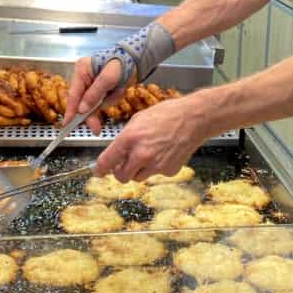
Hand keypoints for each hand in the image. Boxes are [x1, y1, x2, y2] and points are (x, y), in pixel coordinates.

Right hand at [64, 56, 132, 133]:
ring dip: (107, 101)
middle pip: (82, 102)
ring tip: (119, 90)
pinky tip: (119, 90)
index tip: (67, 124)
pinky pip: (102, 102)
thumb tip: (81, 110)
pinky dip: (111, 99)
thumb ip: (94, 94)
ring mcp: (92, 85)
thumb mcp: (108, 78)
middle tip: (96, 128)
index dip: (70, 111)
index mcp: (81, 70)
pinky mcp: (100, 90)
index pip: (73, 94)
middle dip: (92, 111)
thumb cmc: (122, 63)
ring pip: (93, 104)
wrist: (136, 60)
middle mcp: (84, 78)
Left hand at [94, 94, 210, 181]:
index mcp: (130, 139)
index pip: (107, 161)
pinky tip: (164, 153)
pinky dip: (157, 167)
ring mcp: (156, 165)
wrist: (194, 119)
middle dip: (121, 172)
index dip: (99, 169)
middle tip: (125, 164)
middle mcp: (141, 154)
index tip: (98, 172)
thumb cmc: (168, 114)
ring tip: (149, 153)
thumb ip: (126, 137)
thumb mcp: (139, 119)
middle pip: (121, 177)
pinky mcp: (169, 171)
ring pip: (139, 177)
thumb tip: (118, 150)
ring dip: (139, 170)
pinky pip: (156, 174)